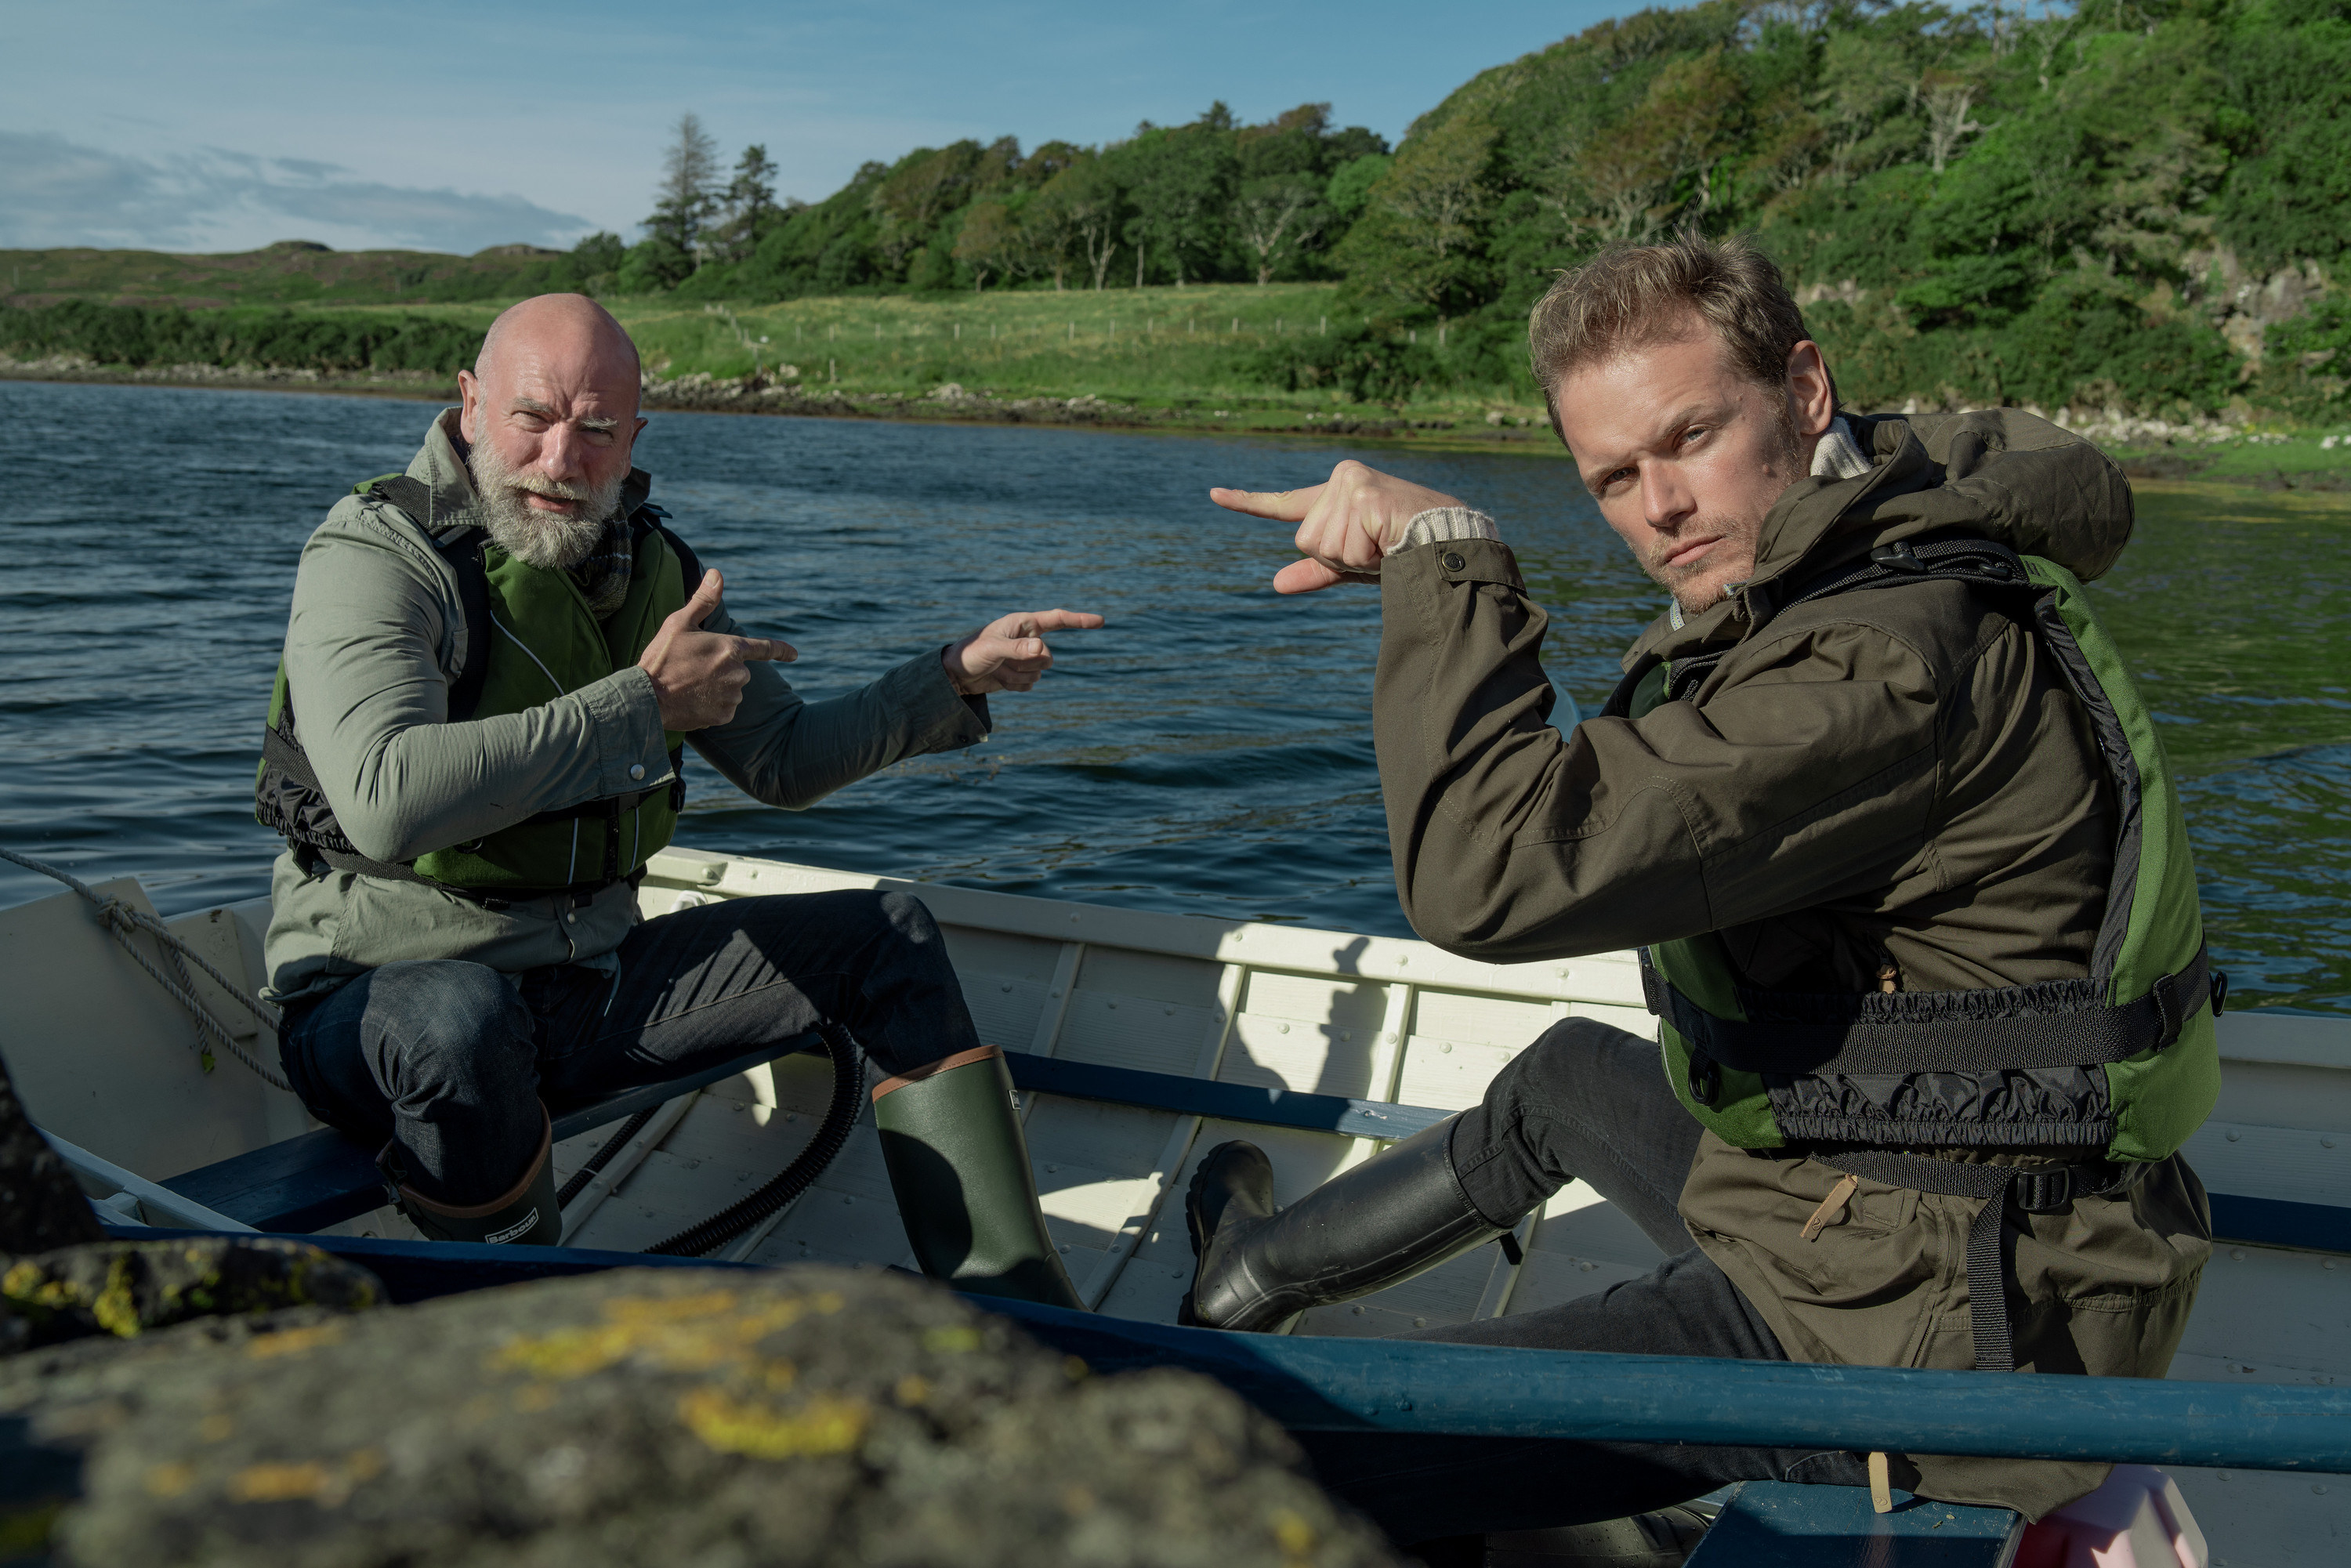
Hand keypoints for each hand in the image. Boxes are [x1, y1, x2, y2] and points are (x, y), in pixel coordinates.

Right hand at [636, 570, 796, 729]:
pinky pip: (724, 707)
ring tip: (689, 684)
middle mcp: (738, 673)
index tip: (795, 654)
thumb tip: (717, 573)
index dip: (781, 650)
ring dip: (715, 687)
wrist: (647, 698)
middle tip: (692, 668)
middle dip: (720, 668)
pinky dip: (712, 704)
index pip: (765, 647)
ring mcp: (733, 696)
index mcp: (731, 648)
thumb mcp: (679, 623)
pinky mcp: (724, 715)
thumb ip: (704, 600)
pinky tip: (692, 700)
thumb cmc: (662, 658)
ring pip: (731, 689)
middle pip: (738, 669)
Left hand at [942, 609, 1104, 695]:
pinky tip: (999, 679)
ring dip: (1018, 676)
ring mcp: (1025, 658)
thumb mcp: (992, 649)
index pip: (1057, 620)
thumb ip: (1017, 649)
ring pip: (1040, 672)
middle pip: (1048, 656)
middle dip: (1027, 664)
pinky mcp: (1021, 675)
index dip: (1080, 621)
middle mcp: (1028, 639)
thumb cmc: (970, 653)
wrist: (955, 675)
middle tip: (1002, 661)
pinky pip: (1031, 685)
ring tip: (997, 669)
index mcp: (1023, 623)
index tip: (1101, 621)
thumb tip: (1042, 649)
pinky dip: (1016, 686)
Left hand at [1210, 459, 1464, 593]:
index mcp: (1335, 494)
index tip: (1213, 495)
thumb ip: (1315, 570)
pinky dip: (1367, 557)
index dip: (1247, 503)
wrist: (1448, 541)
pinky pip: (1344, 548)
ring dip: (1354, 558)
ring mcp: (1351, 485)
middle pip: (1306, 541)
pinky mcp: (1364, 495)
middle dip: (1338, 558)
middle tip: (1375, 549)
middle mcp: (1339, 481)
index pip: (1284, 504)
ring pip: (1323, 546)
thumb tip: (1275, 584)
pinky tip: (1389, 540)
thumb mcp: (1352, 563)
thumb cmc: (1404, 551)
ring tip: (1385, 544)